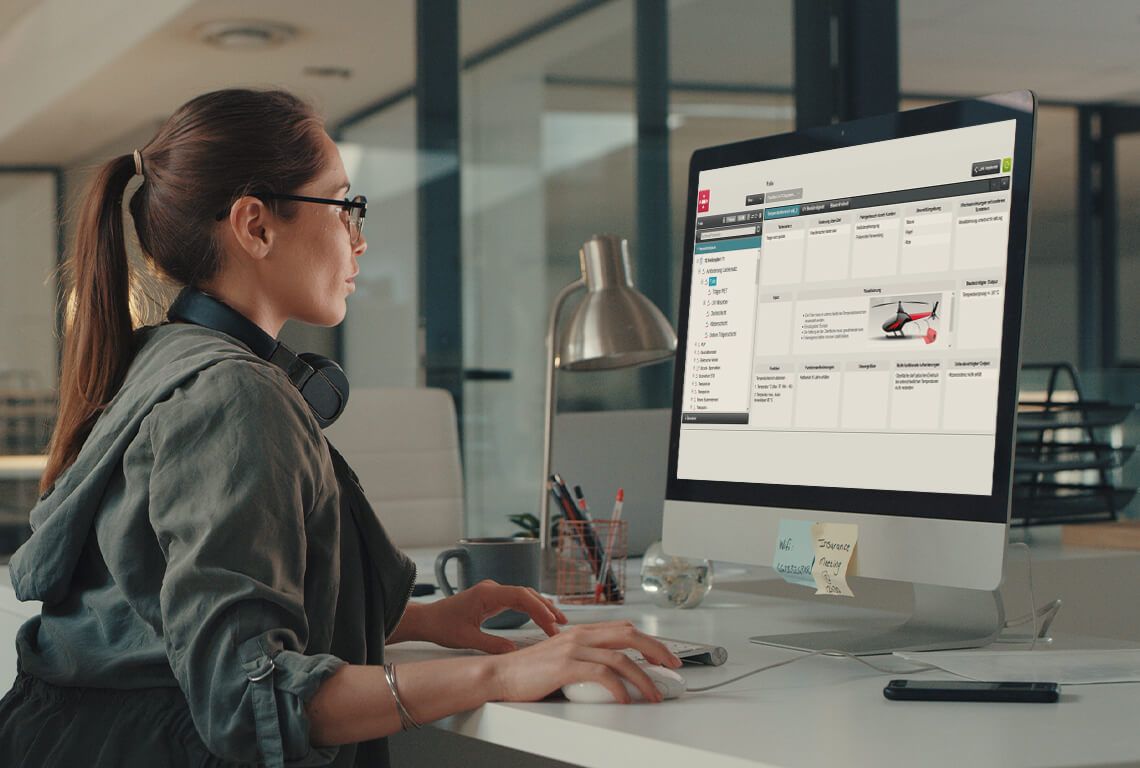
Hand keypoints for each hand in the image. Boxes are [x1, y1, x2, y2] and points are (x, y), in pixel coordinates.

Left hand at [415, 580, 567, 653]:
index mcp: (487, 593)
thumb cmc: (442, 626)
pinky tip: (541, 618)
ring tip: (558, 623)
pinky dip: (531, 609)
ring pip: (524, 596)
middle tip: (561, 626)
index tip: (551, 623)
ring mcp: (493, 593)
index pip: (521, 596)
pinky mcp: (493, 599)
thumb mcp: (467, 639)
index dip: (539, 609)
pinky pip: (517, 601)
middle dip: (546, 609)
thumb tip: (515, 651)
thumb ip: (492, 645)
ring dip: (541, 608)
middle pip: (527, 594)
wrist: (427, 619)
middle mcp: (492, 589)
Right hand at [488, 621, 683, 703]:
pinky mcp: (565, 666)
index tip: (665, 656)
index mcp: (581, 632)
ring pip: (620, 658)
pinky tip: (625, 698)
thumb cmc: (529, 671)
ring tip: (654, 693)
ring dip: (643, 677)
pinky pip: (602, 674)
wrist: (500, 674)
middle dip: (656, 651)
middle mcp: (579, 635)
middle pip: (629, 635)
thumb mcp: (562, 658)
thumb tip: (614, 673)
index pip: (624, 629)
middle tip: (673, 667)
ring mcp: (572, 649)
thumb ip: (586, 659)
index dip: (649, 641)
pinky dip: (619, 688)